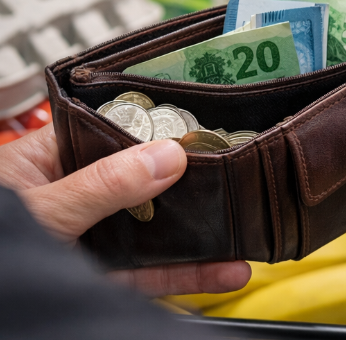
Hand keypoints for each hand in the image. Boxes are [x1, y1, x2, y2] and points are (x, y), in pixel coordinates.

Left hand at [0, 124, 250, 296]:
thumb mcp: (42, 208)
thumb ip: (104, 183)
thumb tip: (168, 156)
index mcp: (47, 159)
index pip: (113, 129)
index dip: (160, 127)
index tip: (206, 125)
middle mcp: (74, 195)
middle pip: (145, 180)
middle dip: (194, 183)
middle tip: (240, 175)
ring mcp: (90, 239)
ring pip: (155, 230)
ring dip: (202, 235)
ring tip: (245, 230)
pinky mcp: (99, 278)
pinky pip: (151, 273)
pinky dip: (188, 275)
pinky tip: (223, 271)